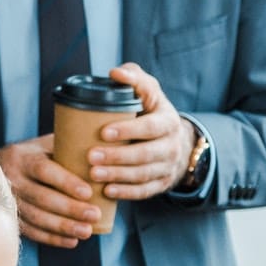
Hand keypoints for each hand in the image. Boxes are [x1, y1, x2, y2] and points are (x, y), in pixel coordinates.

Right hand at [0, 137, 100, 248]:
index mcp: (23, 158)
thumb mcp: (44, 145)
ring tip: (86, 231)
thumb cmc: (33, 155)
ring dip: (63, 227)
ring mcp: (10, 201)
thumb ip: (67, 146)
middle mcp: (12, 180)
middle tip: (94, 215)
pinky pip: (31, 231)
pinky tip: (72, 241)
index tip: (88, 193)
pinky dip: (52, 238)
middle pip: (42, 197)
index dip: (66, 183)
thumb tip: (102, 149)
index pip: (44, 170)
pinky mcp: (11, 218)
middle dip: (70, 209)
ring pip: (36, 217)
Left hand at [87, 64, 194, 199]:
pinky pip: (144, 191)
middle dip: (118, 157)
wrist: (174, 140)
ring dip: (118, 176)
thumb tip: (115, 73)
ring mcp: (168, 166)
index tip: (103, 132)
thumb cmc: (152, 111)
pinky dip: (126, 193)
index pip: (150, 127)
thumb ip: (134, 78)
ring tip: (93, 174)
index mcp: (168, 121)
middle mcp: (172, 145)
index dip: (128, 130)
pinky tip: (107, 191)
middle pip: (145, 154)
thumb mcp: (149, 91)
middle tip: (91, 157)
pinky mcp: (161, 183)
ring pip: (143, 175)